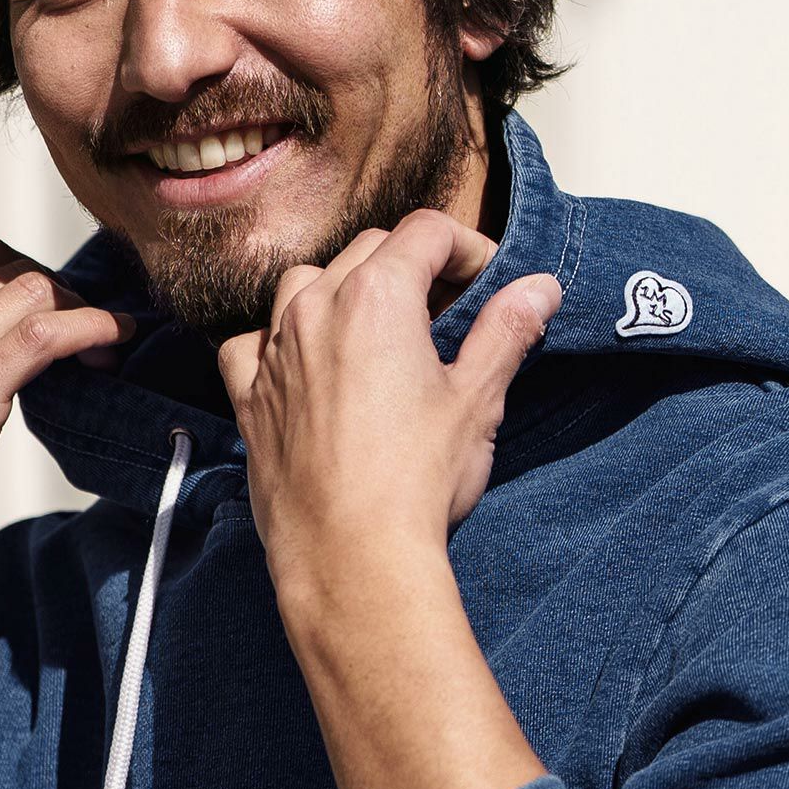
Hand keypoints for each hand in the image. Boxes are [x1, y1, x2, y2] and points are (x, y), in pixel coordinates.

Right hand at [0, 234, 134, 621]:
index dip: (30, 280)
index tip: (59, 315)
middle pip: (10, 269)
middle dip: (64, 294)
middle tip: (94, 338)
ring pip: (33, 292)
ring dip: (85, 312)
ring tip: (110, 349)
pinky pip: (44, 336)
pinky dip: (94, 328)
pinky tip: (117, 341)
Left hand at [215, 208, 561, 594]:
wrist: (350, 556)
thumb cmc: (416, 482)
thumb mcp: (477, 401)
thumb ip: (505, 332)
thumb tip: (538, 288)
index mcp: (377, 296)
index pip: (426, 232)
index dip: (466, 247)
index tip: (486, 281)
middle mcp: (316, 309)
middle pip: (367, 251)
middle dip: (411, 268)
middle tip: (447, 311)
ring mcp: (274, 353)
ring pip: (303, 286)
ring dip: (342, 293)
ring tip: (377, 334)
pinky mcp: (250, 399)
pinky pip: (251, 344)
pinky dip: (277, 342)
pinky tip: (304, 365)